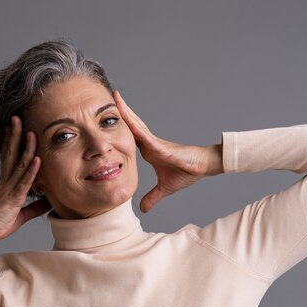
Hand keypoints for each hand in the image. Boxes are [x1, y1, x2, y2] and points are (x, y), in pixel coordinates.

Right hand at [0, 116, 51, 242]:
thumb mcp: (21, 214)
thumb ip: (35, 207)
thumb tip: (49, 203)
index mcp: (6, 182)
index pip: (9, 157)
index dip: (11, 141)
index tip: (14, 127)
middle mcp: (6, 181)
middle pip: (10, 153)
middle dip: (14, 135)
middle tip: (16, 118)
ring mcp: (9, 187)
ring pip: (19, 163)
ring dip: (27, 148)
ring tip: (32, 132)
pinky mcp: (14, 197)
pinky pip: (24, 182)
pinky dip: (32, 170)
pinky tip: (38, 160)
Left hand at [113, 91, 209, 212]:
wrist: (203, 167)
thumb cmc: (186, 172)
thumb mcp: (164, 188)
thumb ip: (152, 197)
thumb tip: (143, 209)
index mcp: (148, 150)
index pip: (128, 136)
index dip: (116, 127)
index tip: (103, 118)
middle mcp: (150, 143)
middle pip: (131, 125)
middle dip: (119, 112)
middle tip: (107, 98)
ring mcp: (156, 144)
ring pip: (138, 127)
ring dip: (127, 114)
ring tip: (116, 101)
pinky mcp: (164, 148)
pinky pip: (149, 139)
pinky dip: (139, 132)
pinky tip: (131, 125)